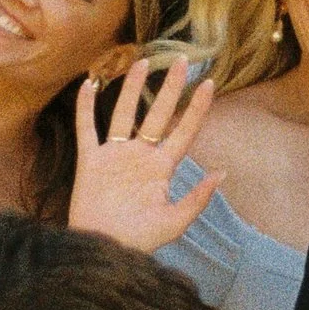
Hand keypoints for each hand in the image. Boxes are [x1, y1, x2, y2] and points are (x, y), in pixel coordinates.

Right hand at [66, 57, 220, 249]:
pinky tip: (88, 85)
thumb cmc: (140, 241)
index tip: (210, 83)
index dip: (197, 108)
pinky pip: (87, 128)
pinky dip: (85, 108)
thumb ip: (197, 198)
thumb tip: (222, 172)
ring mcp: (115, 156)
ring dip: (131, 88)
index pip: (184, 131)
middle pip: (158, 114)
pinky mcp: (90, 161)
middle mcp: (140, 156)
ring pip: (124, 113)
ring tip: (141, 61)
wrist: (104, 249)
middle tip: (181, 59)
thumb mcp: (174, 222)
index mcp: (162, 168)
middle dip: (169, 88)